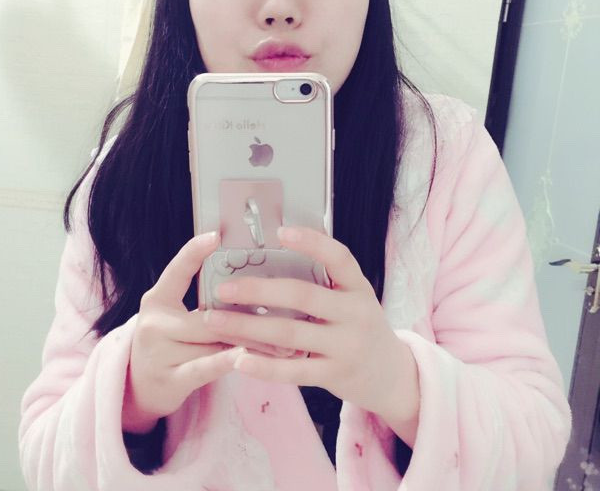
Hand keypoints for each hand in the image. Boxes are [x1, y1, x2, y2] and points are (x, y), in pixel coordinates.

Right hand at [123, 231, 298, 433]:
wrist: (137, 388)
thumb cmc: (169, 345)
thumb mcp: (175, 318)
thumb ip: (204, 305)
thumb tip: (252, 290)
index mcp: (157, 300)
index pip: (176, 271)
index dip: (194, 251)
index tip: (216, 236)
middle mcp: (154, 323)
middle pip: (207, 315)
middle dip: (247, 316)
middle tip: (282, 310)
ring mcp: (158, 353)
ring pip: (213, 342)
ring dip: (250, 343)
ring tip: (282, 343)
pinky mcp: (168, 380)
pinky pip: (205, 367)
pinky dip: (228, 360)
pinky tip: (248, 356)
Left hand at [202, 226, 411, 419]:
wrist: (390, 374)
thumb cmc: (359, 325)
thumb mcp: (353, 297)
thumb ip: (326, 280)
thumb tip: (279, 248)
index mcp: (358, 287)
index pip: (339, 258)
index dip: (312, 242)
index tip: (281, 231)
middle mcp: (355, 314)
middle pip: (303, 296)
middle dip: (259, 291)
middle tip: (224, 288)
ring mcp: (346, 346)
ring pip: (291, 334)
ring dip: (249, 327)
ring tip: (216, 320)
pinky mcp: (335, 375)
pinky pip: (294, 372)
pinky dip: (264, 367)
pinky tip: (239, 359)